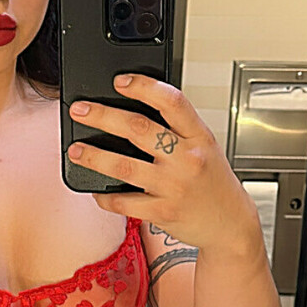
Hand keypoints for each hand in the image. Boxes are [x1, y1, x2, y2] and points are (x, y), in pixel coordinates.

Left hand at [67, 75, 260, 252]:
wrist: (230, 225)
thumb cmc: (215, 183)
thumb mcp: (206, 147)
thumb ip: (178, 129)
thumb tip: (137, 108)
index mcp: (199, 137)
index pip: (172, 102)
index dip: (144, 87)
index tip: (120, 81)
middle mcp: (187, 160)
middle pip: (139, 129)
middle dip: (103, 116)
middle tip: (81, 110)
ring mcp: (173, 187)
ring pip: (124, 166)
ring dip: (94, 156)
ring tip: (76, 150)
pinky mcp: (163, 212)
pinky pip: (124, 202)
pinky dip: (105, 196)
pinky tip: (96, 189)